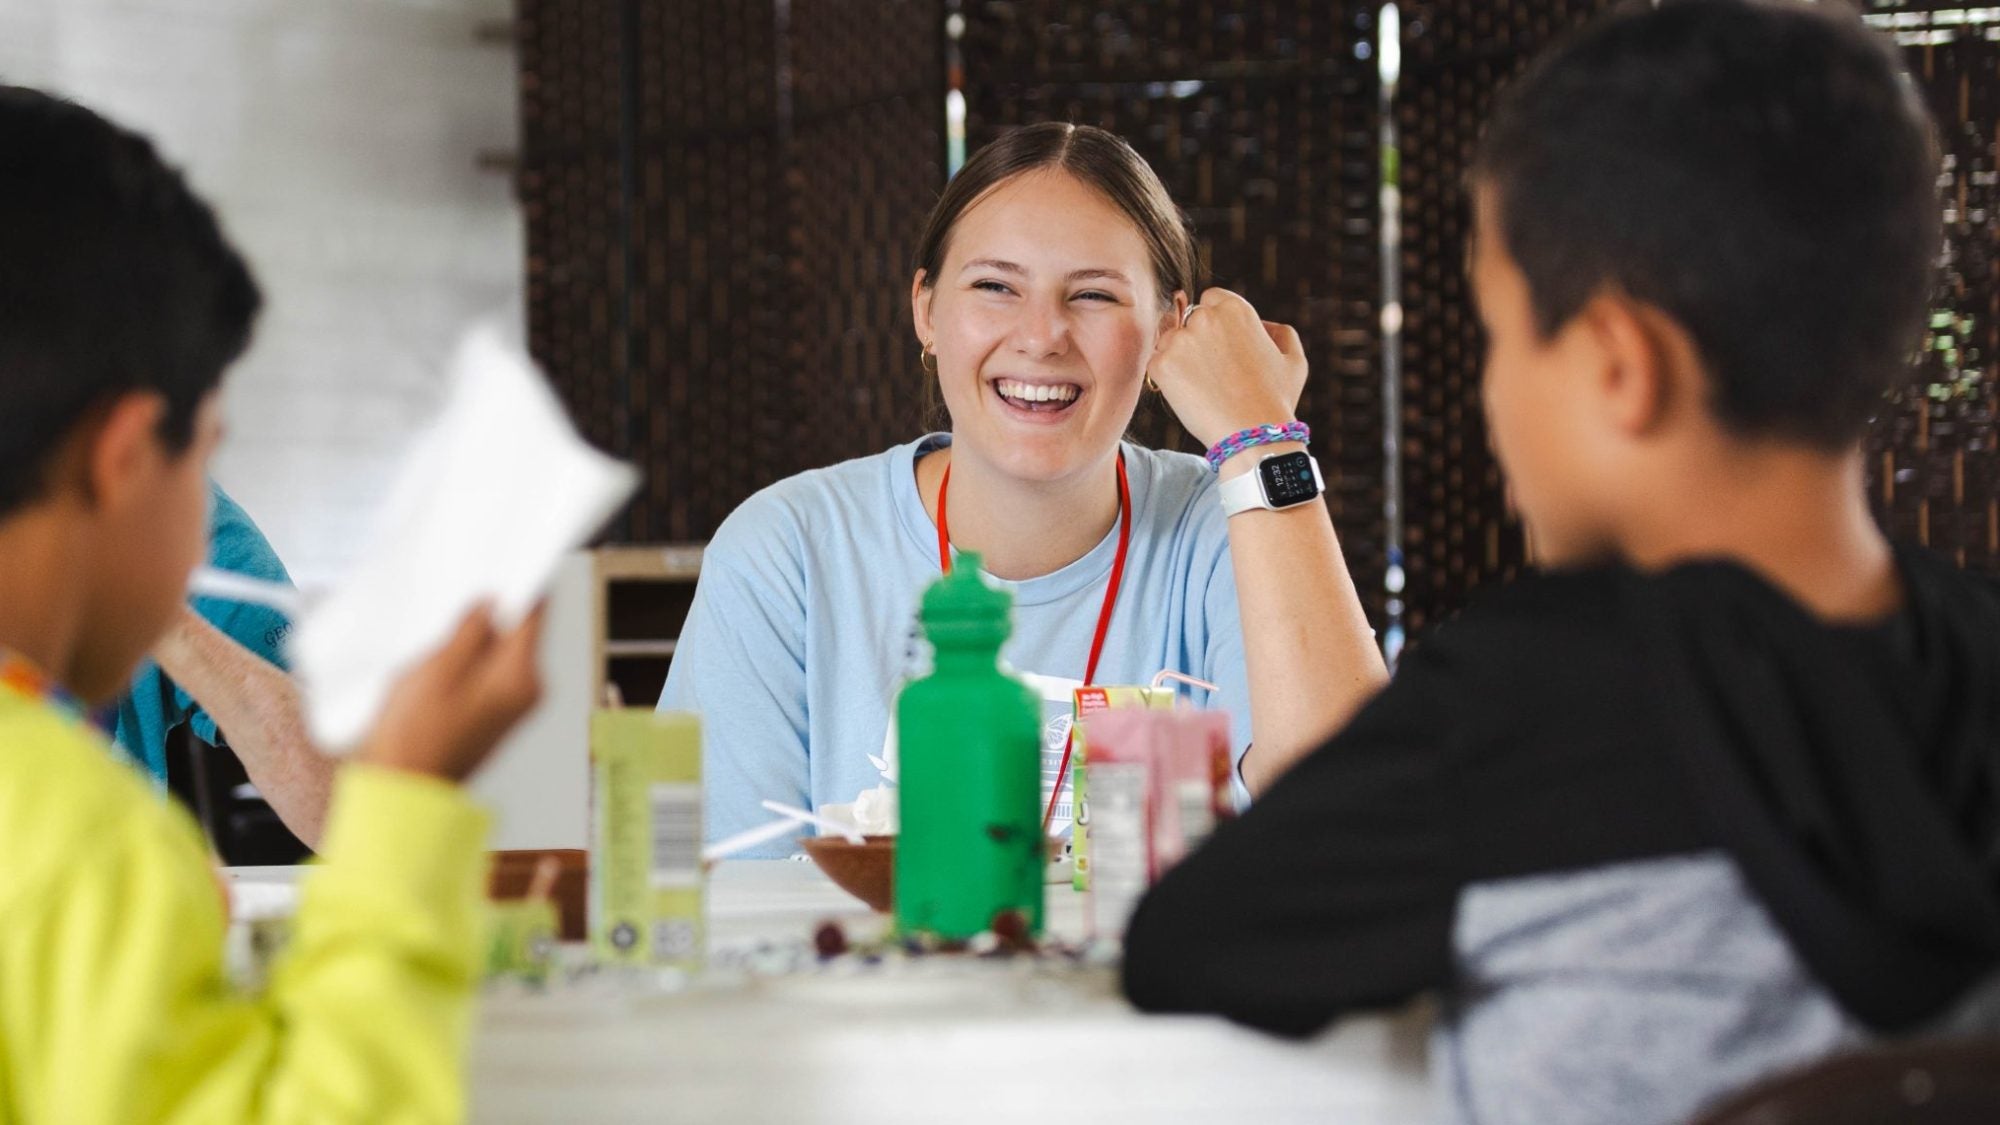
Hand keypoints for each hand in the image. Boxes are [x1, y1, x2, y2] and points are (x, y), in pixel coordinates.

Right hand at [356, 603, 545, 782]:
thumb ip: (471, 630)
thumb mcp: (439, 667)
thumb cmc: (415, 734)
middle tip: (458, 599)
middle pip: (521, 630)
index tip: (502, 563)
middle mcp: (530, 690)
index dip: (521, 584)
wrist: (405, 789)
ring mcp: (516, 704)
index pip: (536, 613)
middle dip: (493, 612)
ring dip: (478, 637)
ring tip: (443, 636)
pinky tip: (443, 662)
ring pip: (504, 650)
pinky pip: (492, 671)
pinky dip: (473, 659)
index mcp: (522, 675)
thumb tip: (492, 602)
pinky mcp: (498, 713)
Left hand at [1146, 288, 1307, 450]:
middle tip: (1210, 371)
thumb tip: (1264, 326)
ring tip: (1202, 387)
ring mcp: (1180, 340)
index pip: (1211, 299)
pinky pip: (1157, 364)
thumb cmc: (1276, 401)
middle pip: (1188, 320)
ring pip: (1169, 341)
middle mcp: (1205, 318)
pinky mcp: (1161, 365)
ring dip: (1179, 357)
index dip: (1215, 321)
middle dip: (1196, 339)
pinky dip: (1168, 379)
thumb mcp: (1294, 360)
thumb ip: (1281, 333)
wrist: (1252, 434)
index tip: (1220, 344)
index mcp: (1236, 309)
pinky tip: (1190, 395)